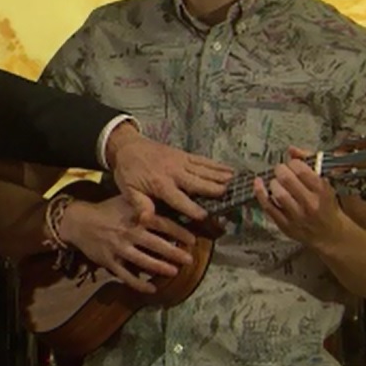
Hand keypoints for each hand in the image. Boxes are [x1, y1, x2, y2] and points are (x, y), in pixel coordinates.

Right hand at [58, 188, 197, 293]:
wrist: (78, 221)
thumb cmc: (106, 210)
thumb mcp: (125, 200)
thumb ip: (144, 204)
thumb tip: (168, 204)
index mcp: (134, 217)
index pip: (161, 224)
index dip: (178, 232)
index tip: (192, 239)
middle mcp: (128, 233)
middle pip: (155, 244)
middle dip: (174, 252)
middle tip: (189, 259)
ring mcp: (118, 248)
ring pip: (142, 260)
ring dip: (160, 267)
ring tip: (174, 272)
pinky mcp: (109, 261)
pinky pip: (126, 275)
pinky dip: (139, 284)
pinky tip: (152, 289)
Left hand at [105, 122, 231, 220]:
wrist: (128, 146)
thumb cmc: (128, 171)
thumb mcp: (128, 190)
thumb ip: (139, 204)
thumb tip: (145, 220)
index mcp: (161, 184)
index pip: (181, 200)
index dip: (194, 210)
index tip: (206, 217)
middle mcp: (174, 173)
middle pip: (199, 184)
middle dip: (216, 191)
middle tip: (233, 197)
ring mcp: (181, 162)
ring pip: (205, 171)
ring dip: (221, 177)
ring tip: (237, 183)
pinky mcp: (184, 155)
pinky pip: (203, 160)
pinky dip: (217, 165)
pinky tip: (229, 170)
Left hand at [253, 147, 347, 248]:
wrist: (330, 233)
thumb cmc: (327, 205)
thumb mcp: (325, 183)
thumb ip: (309, 164)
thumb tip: (292, 149)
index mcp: (322, 191)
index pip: (302, 170)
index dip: (293, 163)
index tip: (292, 164)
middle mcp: (310, 204)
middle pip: (287, 180)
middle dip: (280, 170)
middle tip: (280, 170)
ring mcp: (297, 216)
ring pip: (278, 193)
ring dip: (273, 182)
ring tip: (276, 181)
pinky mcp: (285, 225)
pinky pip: (268, 207)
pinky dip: (260, 193)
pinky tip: (258, 184)